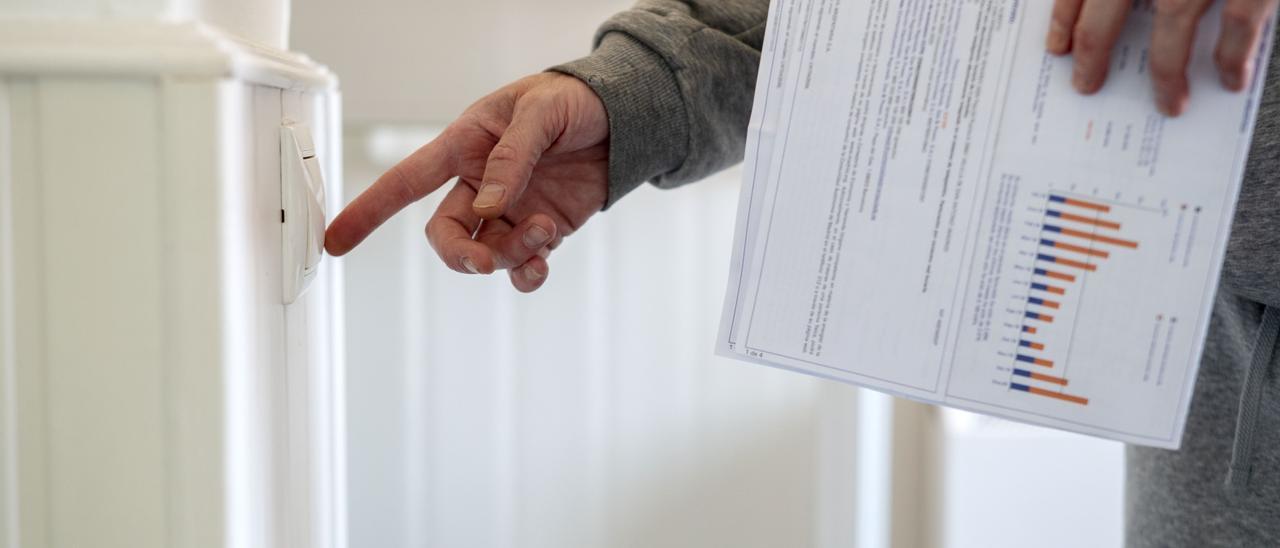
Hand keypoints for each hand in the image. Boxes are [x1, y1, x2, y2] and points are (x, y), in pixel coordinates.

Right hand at [325, 72, 608, 291]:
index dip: (369, 210)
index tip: (336, 240)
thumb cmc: (572, 100)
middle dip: (463, 255)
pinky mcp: (540, 229)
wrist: (621, 119)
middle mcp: (480, 184)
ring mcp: (510, 211)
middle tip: (488, 260)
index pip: (406, 181)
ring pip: (487, 254)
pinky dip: (527, 274)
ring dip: (510, 256)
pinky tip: (543, 262)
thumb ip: (513, 157)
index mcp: (466, 146)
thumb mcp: (540, 112)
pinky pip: (521, 266)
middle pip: (446, 235)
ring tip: (545, 231)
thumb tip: (490, 206)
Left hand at [1046, 0, 1278, 115]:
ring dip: (1166, 76)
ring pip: (1170, 28)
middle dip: (1092, 55)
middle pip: (1104, 14)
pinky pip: (1238, 25)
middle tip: (1086, 87)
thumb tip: (1109, 8)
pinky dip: (1232, 58)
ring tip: (1169, 106)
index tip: (1056, 49)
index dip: (1063, 18)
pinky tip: (1230, 81)